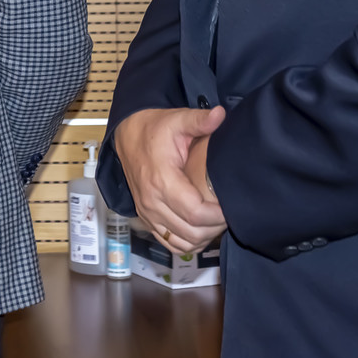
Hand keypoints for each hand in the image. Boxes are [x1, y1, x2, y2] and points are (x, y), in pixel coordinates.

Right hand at [114, 106, 227, 253]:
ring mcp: (147, 212)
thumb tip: (220, 114)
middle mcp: (152, 201)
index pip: (195, 213)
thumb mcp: (177, 119)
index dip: (218, 216)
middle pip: (191, 232)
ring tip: (216, 221)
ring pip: (181, 242)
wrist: (127, 135)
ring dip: (203, 237)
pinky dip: (187, 242)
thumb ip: (199, 120)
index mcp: (162, 180)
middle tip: (229, 214)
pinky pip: (169, 242)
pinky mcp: (145, 217)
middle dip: (215, 227)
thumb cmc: (154, 129)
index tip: (231, 207)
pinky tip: (200, 230)